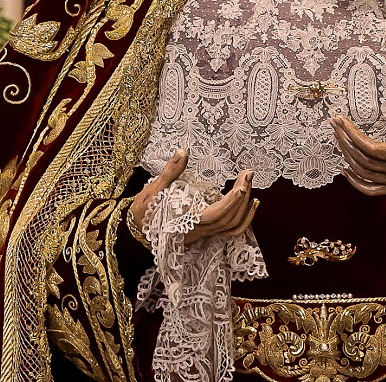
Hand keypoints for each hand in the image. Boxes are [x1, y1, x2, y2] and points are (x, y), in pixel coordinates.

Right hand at [128, 149, 257, 240]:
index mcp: (188, 222)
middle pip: (229, 219)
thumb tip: (183, 151)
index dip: (231, 202)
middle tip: (248, 173)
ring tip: (249, 184)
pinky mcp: (205, 231)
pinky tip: (250, 204)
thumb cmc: (144, 212)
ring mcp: (203, 233)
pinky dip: (243, 219)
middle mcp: (199, 230)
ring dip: (244, 208)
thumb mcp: (153, 190)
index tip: (243, 184)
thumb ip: (170, 172)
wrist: (135, 233)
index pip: (216, 215)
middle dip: (242, 196)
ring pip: (231, 227)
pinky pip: (229, 230)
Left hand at [333, 99, 385, 227]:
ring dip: (347, 155)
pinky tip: (347, 171)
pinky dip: (356, 181)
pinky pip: (371, 189)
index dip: (352, 134)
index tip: (341, 120)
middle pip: (362, 158)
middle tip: (333, 123)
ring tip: (338, 138)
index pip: (370, 147)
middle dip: (344, 140)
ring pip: (363, 172)